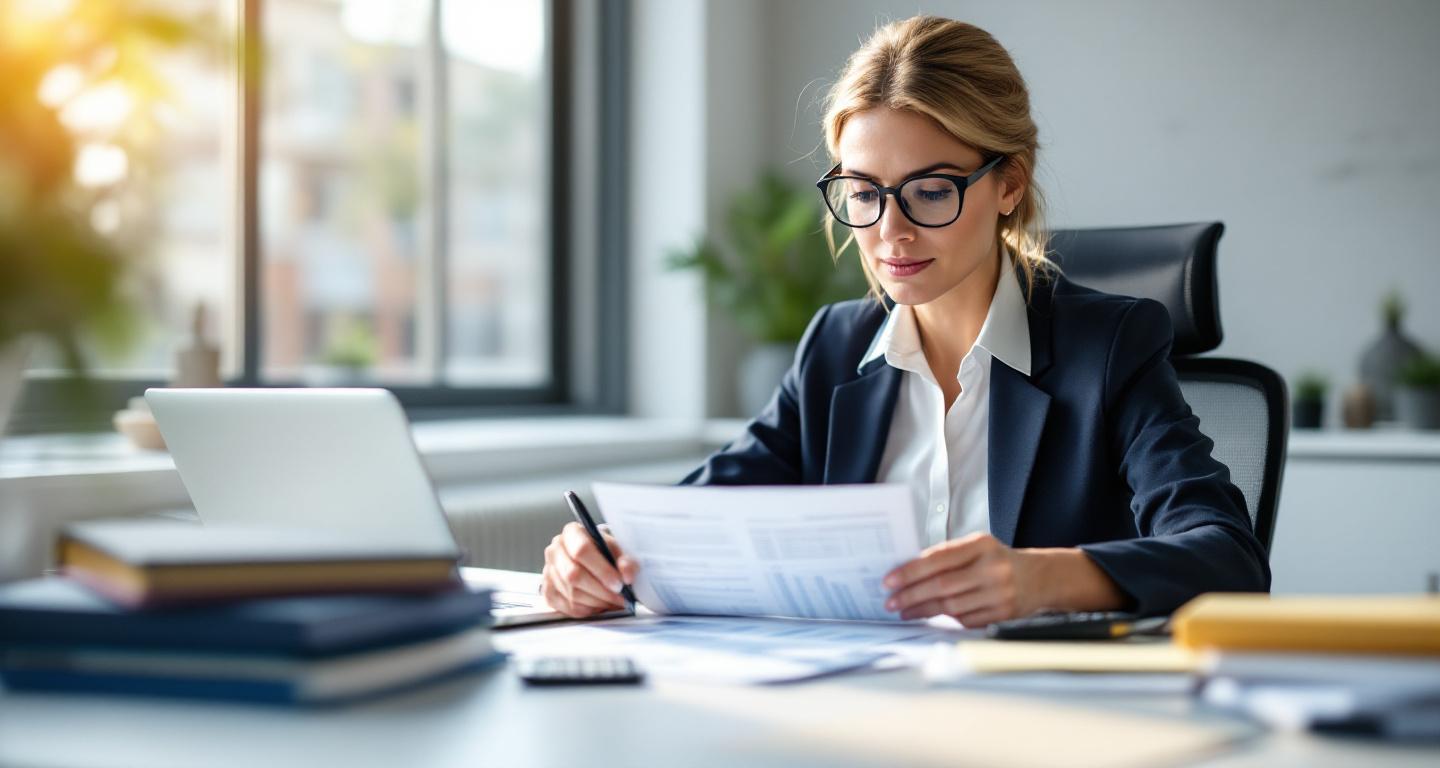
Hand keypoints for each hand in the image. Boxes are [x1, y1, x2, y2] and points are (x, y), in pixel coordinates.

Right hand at [541, 522, 639, 617]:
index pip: (582, 550)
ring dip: (598, 602)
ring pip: (572, 594)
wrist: (592, 560)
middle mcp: (555, 550)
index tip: (619, 584)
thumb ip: (626, 561)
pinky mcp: (548, 591)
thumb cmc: (604, 552)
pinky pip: (568, 607)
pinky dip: (588, 610)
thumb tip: (628, 575)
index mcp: (572, 533)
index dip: (602, 570)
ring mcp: (548, 572)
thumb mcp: (618, 550)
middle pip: (574, 575)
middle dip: (602, 591)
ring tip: (614, 601)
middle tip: (621, 598)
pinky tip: (600, 605)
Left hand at [882, 532, 1043, 626]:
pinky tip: (931, 616)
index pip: (938, 558)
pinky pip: (965, 620)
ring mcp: (999, 593)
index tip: (889, 580)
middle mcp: (992, 568)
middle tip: (891, 601)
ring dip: (923, 610)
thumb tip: (907, 571)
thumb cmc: (998, 560)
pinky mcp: (1003, 614)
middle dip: (911, 595)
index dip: (910, 571)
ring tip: (905, 611)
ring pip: (951, 606)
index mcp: (981, 545)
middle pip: (942, 585)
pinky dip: (946, 619)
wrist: (1039, 577)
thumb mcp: (977, 547)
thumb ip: (947, 556)